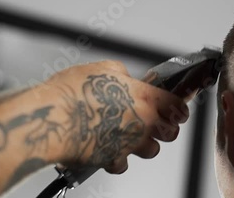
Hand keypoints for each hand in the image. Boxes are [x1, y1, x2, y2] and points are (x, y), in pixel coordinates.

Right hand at [41, 60, 188, 173]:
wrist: (52, 118)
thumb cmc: (73, 92)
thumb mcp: (103, 68)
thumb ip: (122, 73)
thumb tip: (125, 76)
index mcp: (144, 97)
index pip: (177, 106)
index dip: (180, 109)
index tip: (179, 112)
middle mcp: (143, 121)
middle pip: (171, 132)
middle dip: (167, 129)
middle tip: (157, 124)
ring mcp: (130, 142)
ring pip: (152, 151)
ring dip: (146, 145)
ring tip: (133, 137)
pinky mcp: (113, 158)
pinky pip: (123, 164)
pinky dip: (118, 159)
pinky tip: (110, 150)